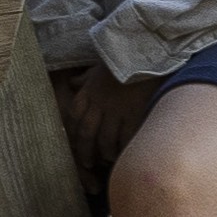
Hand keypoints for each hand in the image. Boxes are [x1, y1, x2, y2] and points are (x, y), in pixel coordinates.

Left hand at [53, 59, 159, 178]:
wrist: (144, 53)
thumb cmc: (122, 60)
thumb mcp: (98, 67)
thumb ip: (85, 78)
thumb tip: (72, 82)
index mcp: (88, 92)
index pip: (73, 117)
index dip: (72, 134)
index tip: (74, 144)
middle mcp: (98, 103)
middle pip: (86, 133)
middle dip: (84, 150)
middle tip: (86, 164)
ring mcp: (116, 110)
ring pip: (104, 139)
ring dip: (104, 153)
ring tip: (108, 159)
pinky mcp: (134, 113)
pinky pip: (126, 137)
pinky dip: (124, 148)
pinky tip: (126, 154)